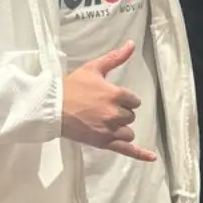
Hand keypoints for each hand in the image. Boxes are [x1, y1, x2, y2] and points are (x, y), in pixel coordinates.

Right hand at [60, 41, 153, 161]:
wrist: (49, 107)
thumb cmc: (70, 86)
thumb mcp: (93, 68)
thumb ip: (115, 58)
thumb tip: (132, 44)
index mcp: (116, 95)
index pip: (134, 101)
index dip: (124, 100)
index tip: (110, 98)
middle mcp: (116, 113)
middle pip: (131, 116)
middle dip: (120, 113)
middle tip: (101, 109)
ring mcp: (110, 129)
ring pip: (128, 132)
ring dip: (121, 129)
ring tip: (103, 123)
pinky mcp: (103, 142)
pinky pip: (126, 150)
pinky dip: (140, 154)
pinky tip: (152, 158)